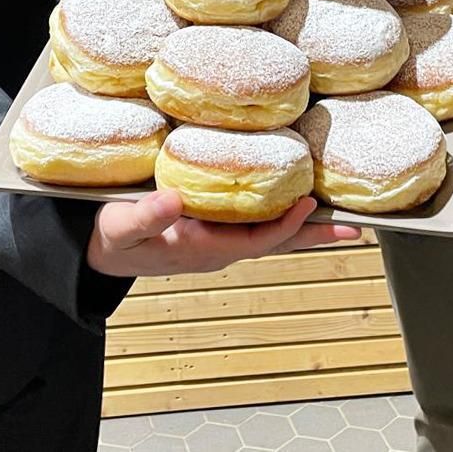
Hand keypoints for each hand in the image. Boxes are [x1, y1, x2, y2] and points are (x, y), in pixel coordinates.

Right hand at [87, 190, 360, 276]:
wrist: (97, 251)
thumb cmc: (111, 236)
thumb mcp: (122, 226)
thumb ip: (146, 217)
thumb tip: (176, 201)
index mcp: (204, 248)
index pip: (258, 241)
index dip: (285, 225)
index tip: (308, 204)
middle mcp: (219, 248)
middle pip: (278, 243)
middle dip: (315, 235)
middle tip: (354, 228)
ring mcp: (219, 243)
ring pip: (271, 235)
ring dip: (304, 226)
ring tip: (338, 218)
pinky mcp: (213, 231)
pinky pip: (256, 224)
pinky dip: (280, 214)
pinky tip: (293, 202)